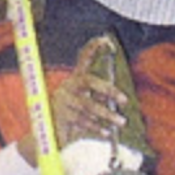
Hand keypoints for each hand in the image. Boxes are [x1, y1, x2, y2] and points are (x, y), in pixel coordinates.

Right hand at [19, 37, 128, 163]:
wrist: (49, 134)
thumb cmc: (74, 115)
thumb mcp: (86, 102)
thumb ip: (99, 97)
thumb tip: (119, 98)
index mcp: (75, 79)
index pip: (84, 59)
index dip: (93, 48)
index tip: (105, 40)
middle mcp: (68, 86)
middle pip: (88, 82)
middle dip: (108, 90)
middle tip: (125, 100)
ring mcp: (63, 101)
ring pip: (87, 105)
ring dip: (106, 114)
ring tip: (121, 122)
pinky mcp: (60, 116)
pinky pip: (82, 121)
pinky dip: (96, 127)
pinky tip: (107, 132)